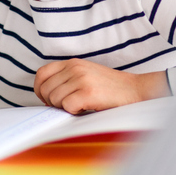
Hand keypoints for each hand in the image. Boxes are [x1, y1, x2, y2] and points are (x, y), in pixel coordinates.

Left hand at [34, 60, 169, 114]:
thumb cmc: (110, 87)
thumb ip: (66, 79)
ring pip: (54, 99)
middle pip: (45, 89)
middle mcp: (75, 68)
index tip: (47, 99)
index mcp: (72, 62)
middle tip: (66, 106)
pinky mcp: (88, 92)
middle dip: (51, 102)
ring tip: (80, 106)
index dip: (40, 89)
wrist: (135, 90)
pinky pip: (67, 106)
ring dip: (64, 108)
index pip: (41, 74)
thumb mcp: (85, 74)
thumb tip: (45, 97)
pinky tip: (85, 108)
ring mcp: (81, 79)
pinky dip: (74, 111)